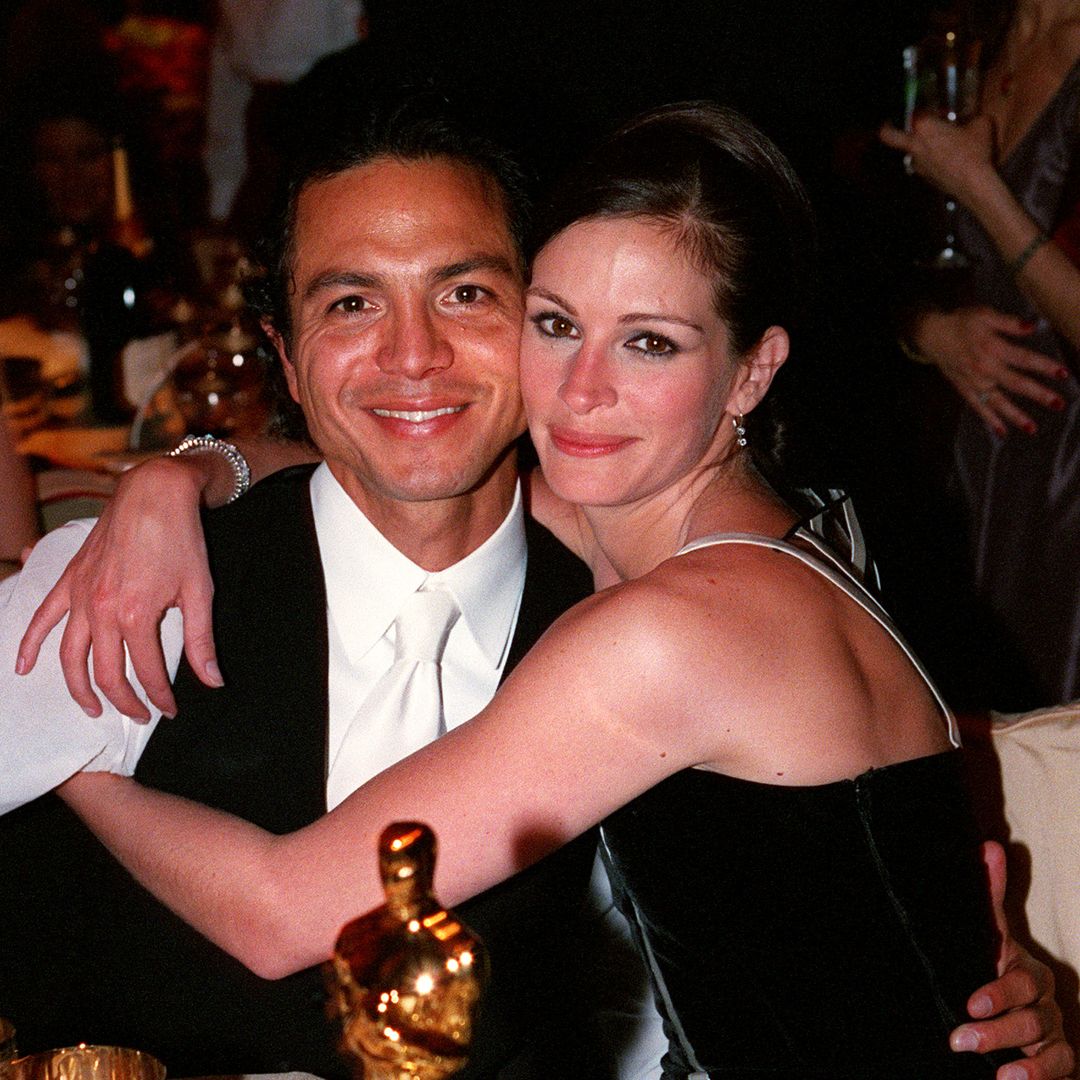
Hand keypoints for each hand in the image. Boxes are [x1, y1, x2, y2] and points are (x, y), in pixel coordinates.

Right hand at [15, 456, 221, 718]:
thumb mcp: (201, 591)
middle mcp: (101, 610)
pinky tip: (24, 668)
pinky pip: (43, 617)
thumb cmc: (182, 539)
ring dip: (78, 688)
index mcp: (136, 615)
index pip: (147, 672)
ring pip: (70, 656)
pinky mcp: (70, 579)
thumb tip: (213, 681)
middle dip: (124, 701)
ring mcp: (80, 595)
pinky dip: (30, 644)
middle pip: (106, 673)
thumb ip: (201, 641)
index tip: (171, 709)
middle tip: (140, 715)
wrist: (156, 493)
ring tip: (93, 708)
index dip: (160, 696)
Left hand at [880, 114, 997, 207]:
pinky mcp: (923, 178)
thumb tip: (972, 119)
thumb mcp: (981, 124)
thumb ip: (972, 117)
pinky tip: (949, 161)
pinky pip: (923, 165)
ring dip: (919, 147)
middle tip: (888, 124)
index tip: (939, 111)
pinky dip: (931, 161)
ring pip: (910, 152)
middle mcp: (915, 145)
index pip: (916, 112)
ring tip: (939, 146)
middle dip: (886, 129)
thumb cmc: (975, 150)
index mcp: (924, 126)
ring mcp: (916, 164)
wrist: (973, 183)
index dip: (927, 110)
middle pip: (889, 136)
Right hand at [912, 307, 1067, 434]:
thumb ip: (1009, 322)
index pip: (1024, 359)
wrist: (931, 334)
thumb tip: (1033, 326)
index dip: (1045, 366)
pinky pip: (978, 407)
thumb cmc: (960, 321)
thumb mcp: (984, 315)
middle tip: (1059, 404)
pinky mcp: (964, 389)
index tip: (1064, 374)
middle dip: (1038, 394)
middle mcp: (984, 369)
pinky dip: (989, 420)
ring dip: (1015, 415)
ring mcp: (974, 382)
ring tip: (1032, 429)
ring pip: (997, 402)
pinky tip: (1002, 432)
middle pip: (1016, 384)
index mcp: (992, 348)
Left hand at [949, 841, 1074, 1078]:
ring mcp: (1054, 1031)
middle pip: (1030, 1016)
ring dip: (1014, 1055)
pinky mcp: (1060, 1058)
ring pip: (1043, 1043)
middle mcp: (1045, 1000)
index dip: (998, 992)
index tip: (969, 1004)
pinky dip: (1038, 1076)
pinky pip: (1060, 1068)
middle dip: (997, 1028)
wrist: (1000, 1007)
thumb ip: (989, 896)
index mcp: (1027, 969)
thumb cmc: (992, 966)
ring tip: (982, 1063)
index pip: (1020, 980)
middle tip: (960, 1038)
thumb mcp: (989, 935)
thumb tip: (990, 847)